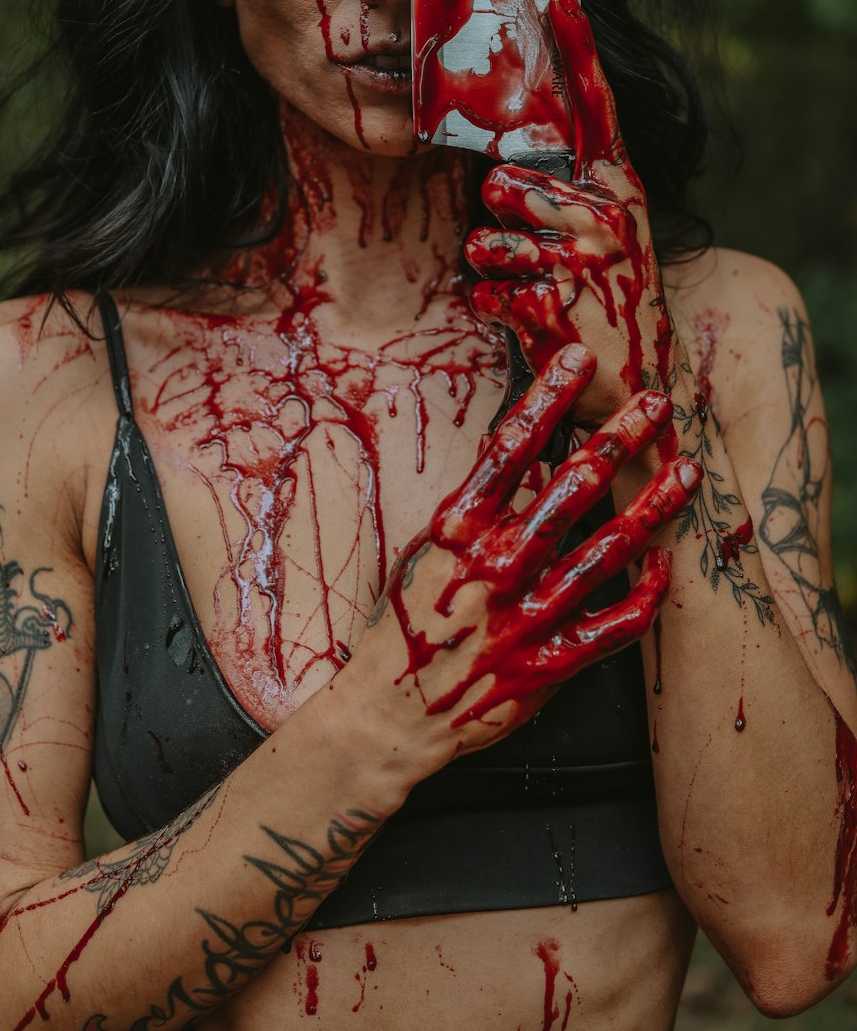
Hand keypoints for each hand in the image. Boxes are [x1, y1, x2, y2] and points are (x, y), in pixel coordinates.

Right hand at [357, 346, 700, 765]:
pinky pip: (614, 626)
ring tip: (685, 471)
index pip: (511, 446)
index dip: (551, 396)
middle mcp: (496, 566)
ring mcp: (527, 616)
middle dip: (620, 438)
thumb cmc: (406, 624)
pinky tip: (664, 562)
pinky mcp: (550, 665)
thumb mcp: (424, 550)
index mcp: (458, 529)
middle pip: (572, 487)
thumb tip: (517, 452)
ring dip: (650, 505)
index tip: (582, 359)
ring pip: (606, 550)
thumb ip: (473, 507)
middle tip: (656, 402)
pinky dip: (644, 593)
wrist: (389, 715)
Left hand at [465, 0, 676, 425]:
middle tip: (530, 242)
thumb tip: (503, 154)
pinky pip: (484, 290)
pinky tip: (527, 317)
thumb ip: (565, 185)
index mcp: (619, 184)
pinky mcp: (553, 307)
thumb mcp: (604, 229)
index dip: (577, 51)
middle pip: (503, 181)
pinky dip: (493, 307)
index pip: (596, 107)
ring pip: (484, 238)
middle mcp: (607, 213)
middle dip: (500, 216)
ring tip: (528, 281)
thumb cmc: (605, 289)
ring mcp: (582, 261)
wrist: (638, 377)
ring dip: (493, 265)